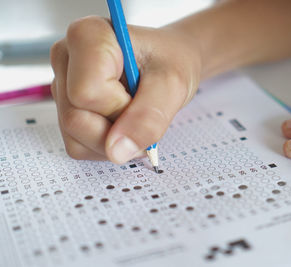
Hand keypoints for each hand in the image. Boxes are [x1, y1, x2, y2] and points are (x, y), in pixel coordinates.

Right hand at [50, 16, 201, 163]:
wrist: (168, 65)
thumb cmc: (171, 62)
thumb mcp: (172, 85)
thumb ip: (149, 117)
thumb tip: (117, 152)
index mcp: (88, 36)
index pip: (87, 93)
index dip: (120, 108)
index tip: (142, 96)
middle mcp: (66, 58)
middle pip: (76, 118)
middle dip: (118, 129)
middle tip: (142, 109)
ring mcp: (62, 85)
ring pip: (74, 136)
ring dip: (114, 140)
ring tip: (135, 115)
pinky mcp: (65, 107)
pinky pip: (77, 144)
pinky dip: (106, 145)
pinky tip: (123, 123)